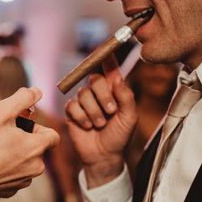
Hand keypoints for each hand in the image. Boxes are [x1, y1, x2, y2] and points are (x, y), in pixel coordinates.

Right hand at [0, 87, 59, 197]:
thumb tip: (37, 92)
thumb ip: (22, 99)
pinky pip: (15, 176)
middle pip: (38, 150)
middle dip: (25, 141)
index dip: (39, 128)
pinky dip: (7, 169)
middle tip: (4, 136)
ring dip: (16, 156)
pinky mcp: (12, 191)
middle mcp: (36, 167)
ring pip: (27, 163)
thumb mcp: (0, 112)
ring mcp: (24, 181)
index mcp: (36, 147)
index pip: (53, 136)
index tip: (22, 127)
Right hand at [64, 55, 136, 187]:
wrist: (103, 156)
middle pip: (95, 79)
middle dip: (103, 95)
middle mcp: (98, 93)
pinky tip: (87, 126)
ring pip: (83, 94)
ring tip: (100, 124)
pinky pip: (72, 105)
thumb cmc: (119, 136)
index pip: (110, 69)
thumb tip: (117, 78)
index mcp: (114, 90)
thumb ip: (126, 97)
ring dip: (94, 111)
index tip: (107, 46)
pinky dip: (81, 117)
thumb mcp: (129, 117)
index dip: (108, 58)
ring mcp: (83, 102)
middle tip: (111, 111)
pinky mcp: (71, 112)